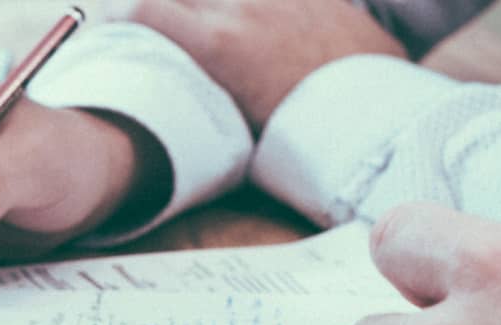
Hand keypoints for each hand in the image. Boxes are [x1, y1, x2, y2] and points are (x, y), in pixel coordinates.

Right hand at [116, 0, 405, 129]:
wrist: (383, 117)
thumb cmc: (313, 137)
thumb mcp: (244, 134)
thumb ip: (207, 108)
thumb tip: (180, 120)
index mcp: (218, 45)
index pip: (146, 10)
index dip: (123, 16)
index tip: (117, 26)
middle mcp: (244, 8)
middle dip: (167, 7)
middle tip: (159, 25)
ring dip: (210, 7)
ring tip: (215, 27)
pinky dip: (259, 8)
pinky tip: (262, 22)